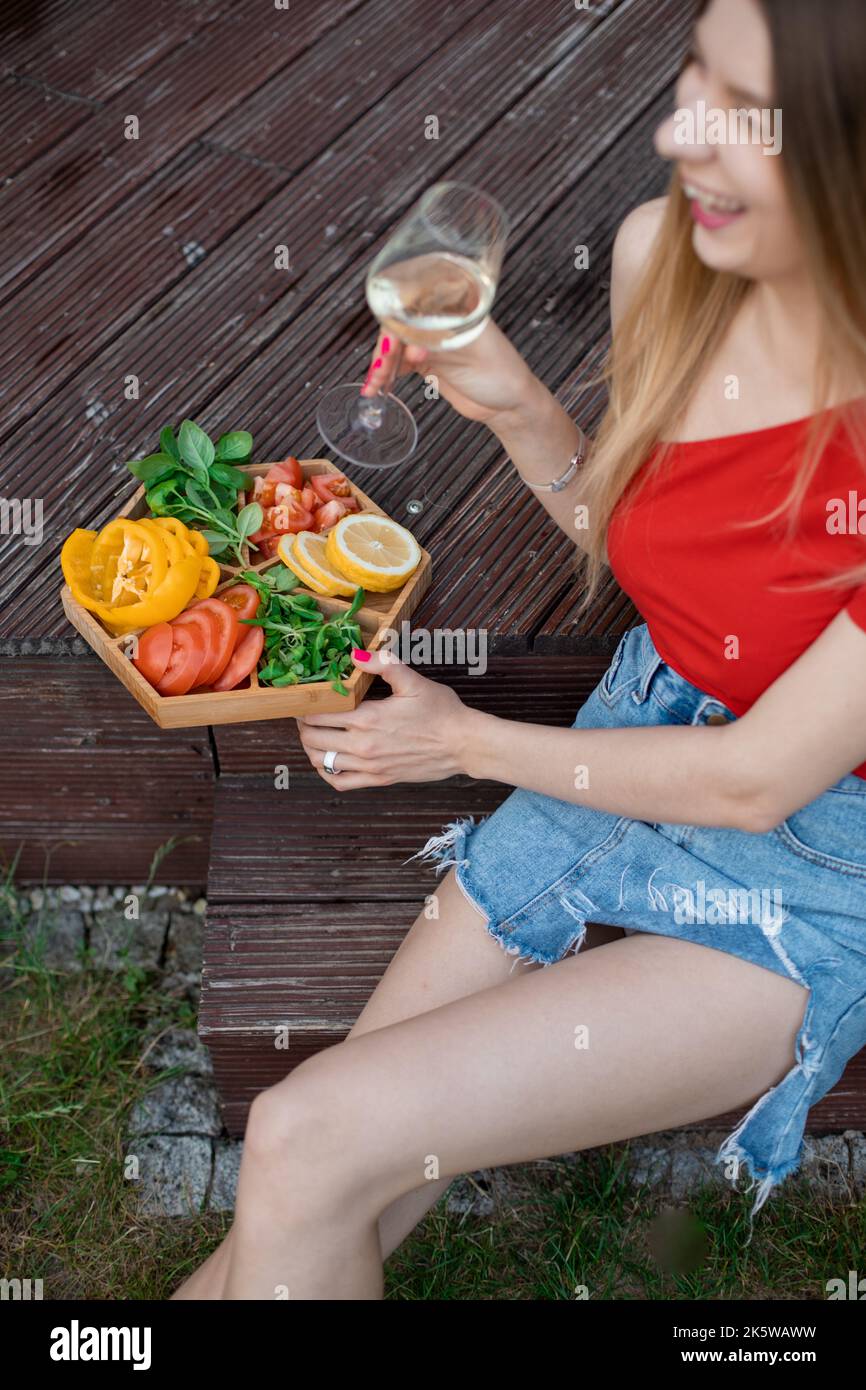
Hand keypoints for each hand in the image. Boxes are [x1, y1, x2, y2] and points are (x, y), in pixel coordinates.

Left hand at [295, 649, 473, 789]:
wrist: (464, 744)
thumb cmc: (441, 711)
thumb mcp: (413, 681)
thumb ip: (382, 664)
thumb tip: (354, 655)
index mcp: (368, 718)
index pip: (318, 715)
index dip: (304, 706)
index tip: (305, 699)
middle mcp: (363, 745)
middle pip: (312, 739)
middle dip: (303, 725)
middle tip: (306, 715)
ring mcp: (370, 766)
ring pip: (321, 762)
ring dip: (310, 748)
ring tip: (313, 735)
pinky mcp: (379, 779)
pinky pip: (339, 782)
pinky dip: (326, 773)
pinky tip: (328, 761)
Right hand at [360, 319, 544, 432]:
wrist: (509, 406)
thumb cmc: (500, 372)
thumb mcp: (470, 351)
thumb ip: (438, 344)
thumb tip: (408, 348)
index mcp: (453, 306)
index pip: (413, 304)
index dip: (396, 322)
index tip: (390, 346)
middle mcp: (439, 320)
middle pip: (399, 326)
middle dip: (385, 349)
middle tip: (381, 371)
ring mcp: (431, 342)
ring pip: (396, 347)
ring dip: (382, 365)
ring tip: (376, 385)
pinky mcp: (426, 362)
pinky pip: (398, 365)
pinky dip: (386, 375)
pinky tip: (376, 386)